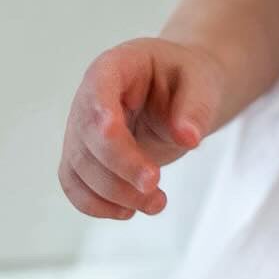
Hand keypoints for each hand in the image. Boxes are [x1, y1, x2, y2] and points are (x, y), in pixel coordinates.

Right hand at [58, 37, 226, 220]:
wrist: (182, 93)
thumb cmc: (188, 80)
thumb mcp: (203, 81)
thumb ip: (196, 107)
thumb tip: (188, 137)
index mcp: (114, 67)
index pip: (97, 90)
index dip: (104, 121)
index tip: (119, 141)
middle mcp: (89, 97)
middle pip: (87, 137)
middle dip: (120, 167)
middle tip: (155, 187)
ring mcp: (81, 129)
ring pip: (79, 168)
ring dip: (114, 194)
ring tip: (157, 203)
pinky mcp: (85, 157)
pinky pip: (75, 185)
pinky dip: (96, 205)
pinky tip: (129, 211)